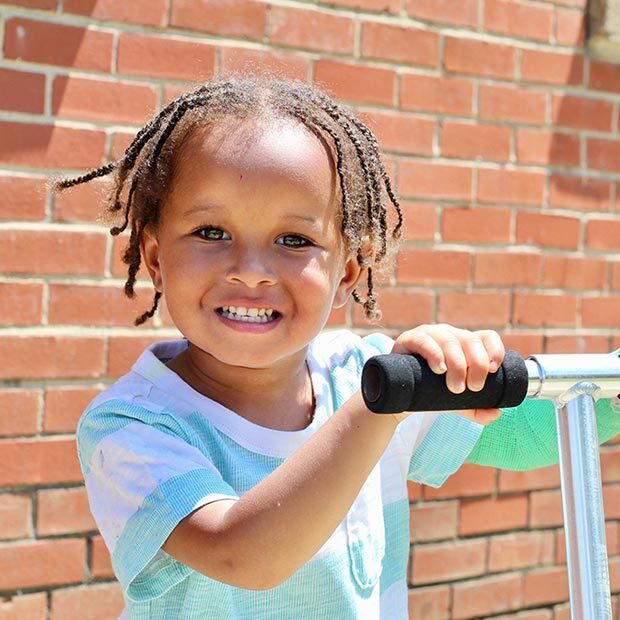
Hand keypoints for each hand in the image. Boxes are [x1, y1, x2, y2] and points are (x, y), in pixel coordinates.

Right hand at [390, 324, 505, 425]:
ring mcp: (430, 335)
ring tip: (455, 388)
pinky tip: (439, 369)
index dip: (495, 350)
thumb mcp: (456, 401)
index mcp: (465, 344)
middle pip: (471, 340)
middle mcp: (450, 335)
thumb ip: (477, 408)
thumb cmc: (431, 391)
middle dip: (477, 365)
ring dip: (457, 365)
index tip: (493, 371)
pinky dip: (434, 354)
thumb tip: (496, 413)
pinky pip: (424, 340)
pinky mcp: (409, 339)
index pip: (486, 337)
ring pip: (450, 341)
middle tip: (475, 388)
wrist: (398, 394)